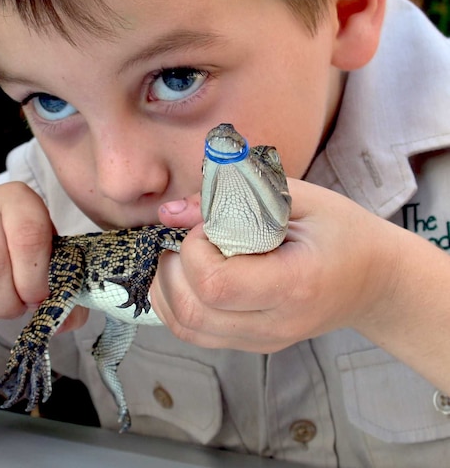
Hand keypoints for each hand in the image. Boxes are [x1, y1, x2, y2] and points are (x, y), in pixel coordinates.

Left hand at [152, 178, 398, 352]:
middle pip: (191, 312)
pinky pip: (192, 332)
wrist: (376, 281)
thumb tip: (169, 212)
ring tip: (185, 255)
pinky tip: (187, 273)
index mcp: (294, 286)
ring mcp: (261, 341)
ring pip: (184, 327)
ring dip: (166, 286)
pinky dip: (174, 301)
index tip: (210, 225)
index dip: (195, 249)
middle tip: (188, 238)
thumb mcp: (298, 198)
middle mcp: (275, 325)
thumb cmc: (339, 231)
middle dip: (172, 267)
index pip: (215, 284)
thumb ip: (233, 197)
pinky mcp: (249, 345)